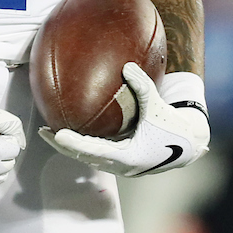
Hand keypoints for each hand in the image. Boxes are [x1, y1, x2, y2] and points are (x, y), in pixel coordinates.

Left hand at [39, 63, 208, 176]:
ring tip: (49, 133)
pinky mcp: (123, 162)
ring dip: (70, 147)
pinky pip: (97, 154)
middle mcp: (123, 166)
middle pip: (85, 158)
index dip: (74, 144)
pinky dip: (82, 145)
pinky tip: (71, 132)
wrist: (190, 145)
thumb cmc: (174, 126)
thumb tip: (126, 65)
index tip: (56, 134)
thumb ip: (143, 86)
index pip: (95, 151)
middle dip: (63, 146)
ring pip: (89, 158)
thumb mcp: (158, 106)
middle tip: (43, 132)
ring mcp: (122, 166)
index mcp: (130, 157)